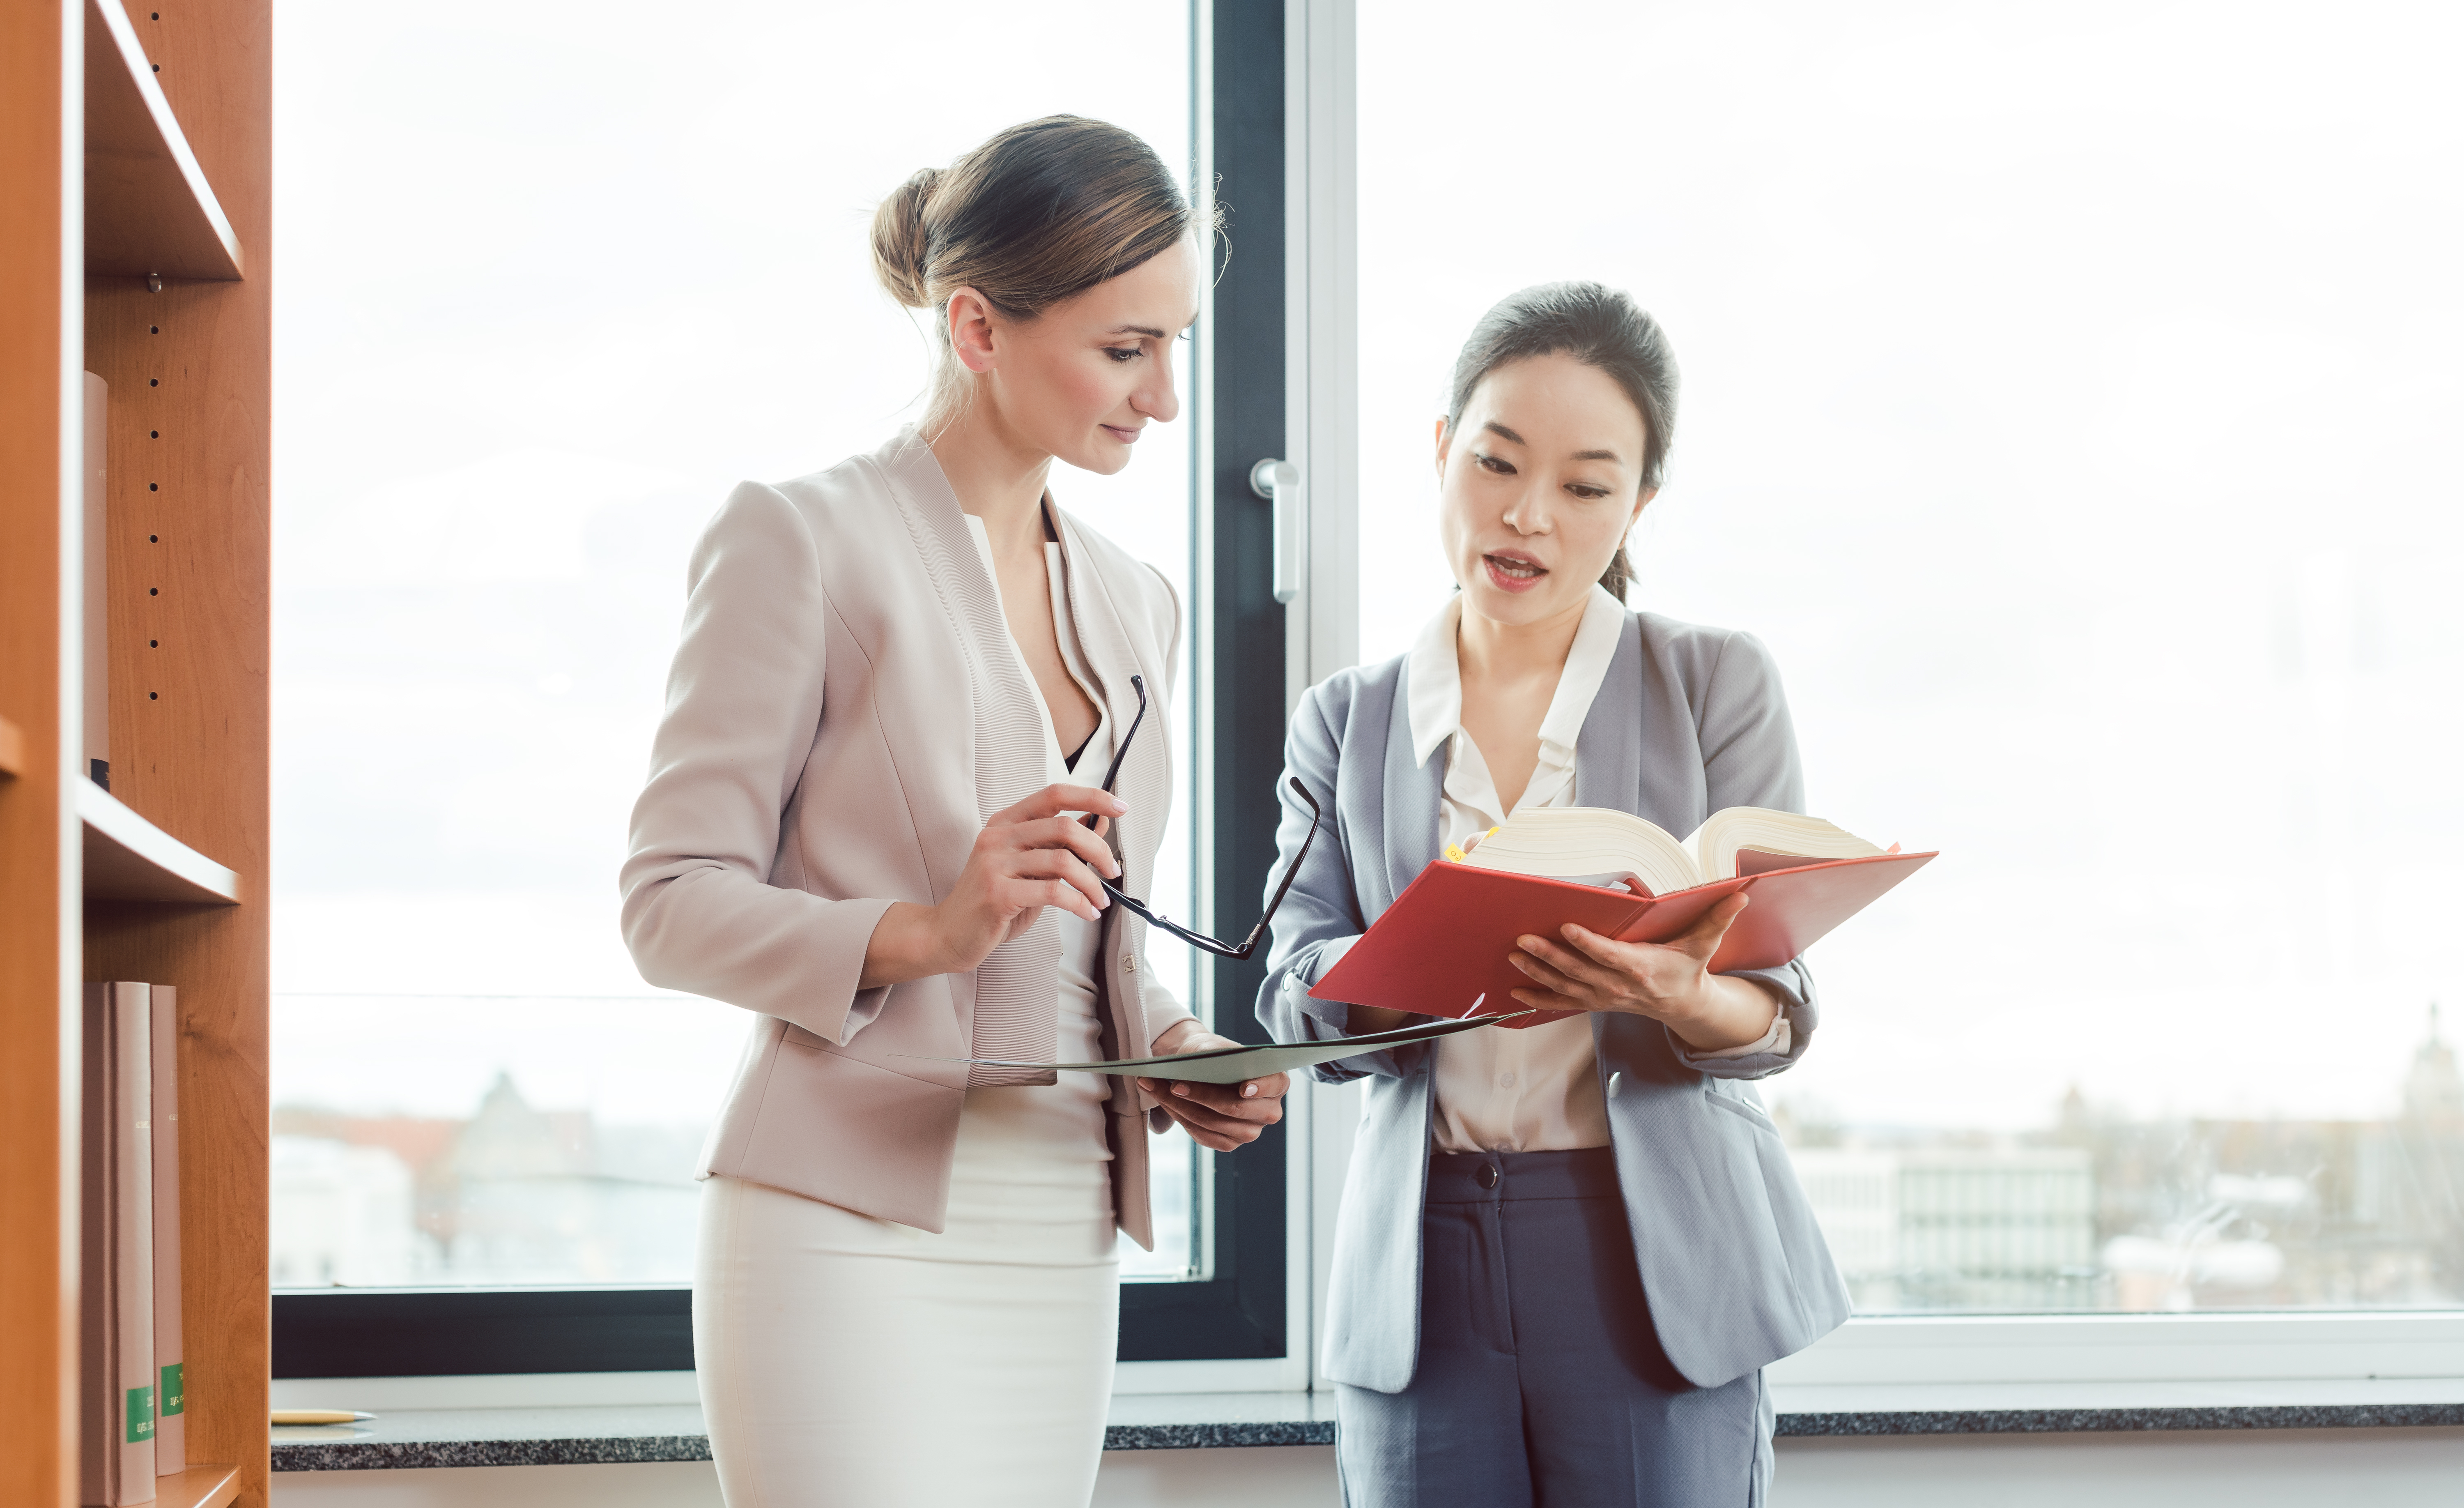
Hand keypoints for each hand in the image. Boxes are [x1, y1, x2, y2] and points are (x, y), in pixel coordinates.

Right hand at [858, 784, 1125, 989]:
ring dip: (1092, 883)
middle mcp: (998, 836)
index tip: (1120, 807)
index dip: (1091, 797)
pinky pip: (1053, 891)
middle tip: (1113, 872)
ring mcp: (994, 863)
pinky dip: (1078, 903)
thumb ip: (1059, 846)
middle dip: (1099, 850)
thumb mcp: (1029, 868)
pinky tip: (1086, 913)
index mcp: (1005, 822)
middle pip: (1064, 827)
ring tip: (1100, 901)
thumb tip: (1100, 823)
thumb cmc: (995, 902)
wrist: (948, 935)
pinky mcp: (997, 893)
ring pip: (1062, 861)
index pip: (1054, 795)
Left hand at [1134, 1019, 1288, 1150]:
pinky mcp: (1229, 1143)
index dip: (1260, 1087)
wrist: (1199, 1067)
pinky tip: (1164, 1102)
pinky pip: (1203, 1135)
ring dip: (1181, 1107)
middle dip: (1202, 1096)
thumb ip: (1216, 1057)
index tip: (1243, 1088)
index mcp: (1276, 1082)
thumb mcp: (1215, 1047)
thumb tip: (1200, 1073)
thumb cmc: (1212, 1053)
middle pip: (1236, 1109)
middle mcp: (1269, 1111)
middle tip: (1175, 1084)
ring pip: (1214, 1123)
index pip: (1274, 1084)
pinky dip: (1180, 1118)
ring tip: (1155, 1088)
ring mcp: (1250, 1131)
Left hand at [1506, 892, 1780, 1052]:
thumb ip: (1718, 918)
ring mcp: (1604, 997)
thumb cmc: (1689, 968)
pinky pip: (1563, 1004)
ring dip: (1538, 973)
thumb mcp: (1704, 944)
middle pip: (1580, 971)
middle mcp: (1619, 986)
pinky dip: (1538, 999)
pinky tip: (1514, 993)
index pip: (1611, 955)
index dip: (1588, 943)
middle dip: (1550, 956)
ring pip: (1566, 987)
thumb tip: (1742, 893)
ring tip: (1513, 956)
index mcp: (1642, 968)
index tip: (1567, 928)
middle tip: (1523, 939)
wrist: (1683, 1005)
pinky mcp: (1595, 1003)